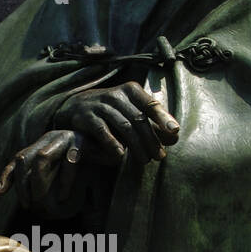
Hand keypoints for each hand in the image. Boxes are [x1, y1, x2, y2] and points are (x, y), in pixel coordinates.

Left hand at [0, 129, 87, 209]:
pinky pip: (69, 163)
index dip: (6, 174)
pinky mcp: (83, 142)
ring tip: (41, 203)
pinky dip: (64, 182)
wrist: (115, 148)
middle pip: (24, 158)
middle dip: (22, 185)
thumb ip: (47, 183)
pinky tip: (63, 198)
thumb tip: (34, 204)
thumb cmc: (90, 166)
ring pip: (42, 159)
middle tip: (29, 206)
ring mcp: (66, 138)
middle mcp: (50, 138)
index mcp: (43, 144)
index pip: (18, 158)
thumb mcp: (63, 175)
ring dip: (38, 183)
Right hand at [53, 81, 179, 164]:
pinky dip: (112, 143)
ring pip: (124, 126)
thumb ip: (153, 124)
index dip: (163, 118)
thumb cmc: (111, 113)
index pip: (151, 104)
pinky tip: (120, 155)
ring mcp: (100, 105)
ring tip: (144, 160)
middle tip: (159, 156)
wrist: (74, 107)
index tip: (175, 131)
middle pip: (139, 119)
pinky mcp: (86, 117)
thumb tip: (175, 136)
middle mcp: (116, 95)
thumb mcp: (132, 113)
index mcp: (131, 91)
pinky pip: (102, 131)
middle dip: (151, 140)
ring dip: (136, 146)